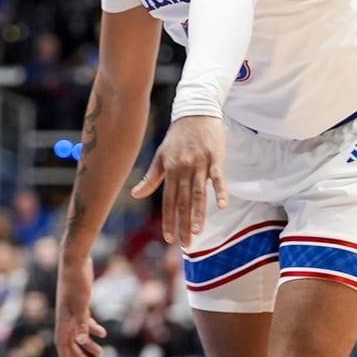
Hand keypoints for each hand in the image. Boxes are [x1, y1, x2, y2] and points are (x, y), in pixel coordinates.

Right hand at [54, 258, 106, 356]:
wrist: (74, 262)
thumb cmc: (76, 284)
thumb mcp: (81, 306)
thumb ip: (81, 324)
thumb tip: (80, 342)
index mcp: (63, 319)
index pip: (61, 342)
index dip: (65, 355)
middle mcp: (65, 317)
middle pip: (70, 340)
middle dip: (79, 354)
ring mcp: (72, 310)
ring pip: (78, 332)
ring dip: (88, 343)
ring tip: (100, 353)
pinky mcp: (80, 303)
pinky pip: (85, 321)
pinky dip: (92, 328)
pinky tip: (102, 333)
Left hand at [132, 114, 226, 249]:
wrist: (195, 112)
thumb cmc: (177, 137)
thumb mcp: (160, 157)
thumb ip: (151, 178)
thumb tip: (135, 195)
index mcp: (170, 171)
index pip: (168, 201)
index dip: (169, 220)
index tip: (169, 238)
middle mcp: (183, 169)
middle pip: (183, 202)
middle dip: (184, 224)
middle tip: (185, 244)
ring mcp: (200, 164)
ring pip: (198, 193)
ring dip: (198, 214)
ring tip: (198, 232)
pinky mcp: (215, 158)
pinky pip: (217, 178)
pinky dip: (220, 191)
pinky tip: (222, 206)